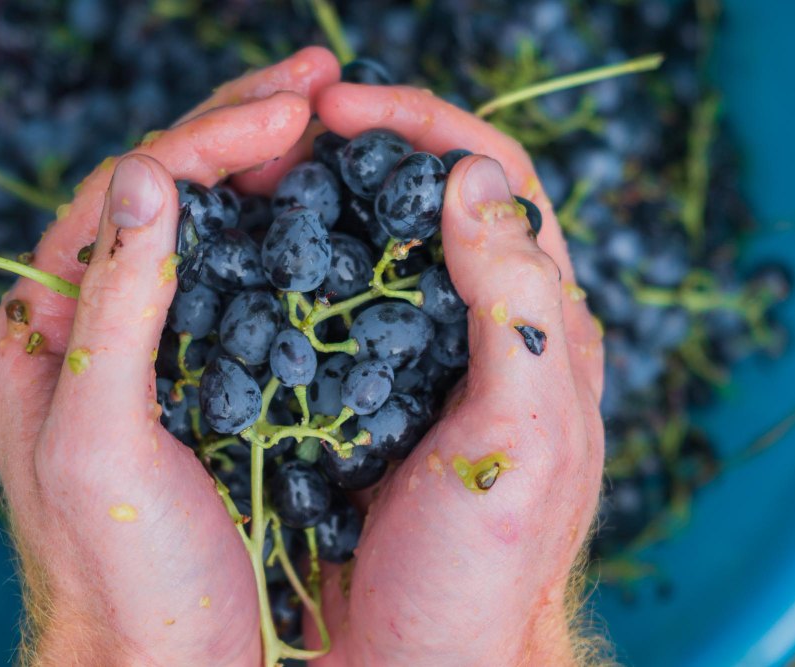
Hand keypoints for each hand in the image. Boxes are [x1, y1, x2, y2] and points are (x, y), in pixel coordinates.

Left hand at [0, 47, 338, 665]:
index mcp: (44, 328)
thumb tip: (151, 174)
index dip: (209, 139)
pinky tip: (322, 203)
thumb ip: (112, 310)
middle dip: (241, 126)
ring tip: (328, 116)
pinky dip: (280, 230)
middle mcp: (91, 320)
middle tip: (323, 79)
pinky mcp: (199, 372)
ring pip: (204, 226)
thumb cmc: (127, 570)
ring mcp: (149, 342)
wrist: (164, 661)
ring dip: (263, 165)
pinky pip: (236, 276)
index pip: (126, 196)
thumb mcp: (101, 445)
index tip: (297, 108)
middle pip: (163, 192)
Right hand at [303, 84, 605, 665]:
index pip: (497, 181)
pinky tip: (253, 259)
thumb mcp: (523, 436)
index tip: (342, 107)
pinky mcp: (366, 393)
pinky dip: (296, 266)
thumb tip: (472, 182)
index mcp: (541, 324)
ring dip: (324, 197)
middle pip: (434, 197)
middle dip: (366, 144)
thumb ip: (517, 309)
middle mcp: (483, 326)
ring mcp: (420, 358)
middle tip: (288, 126)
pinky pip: (333, 305)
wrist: (421, 657)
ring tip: (260, 174)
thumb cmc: (483, 564)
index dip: (426, 124)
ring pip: (378, 244)